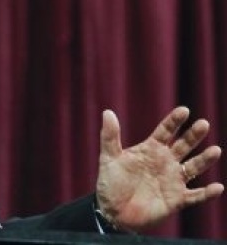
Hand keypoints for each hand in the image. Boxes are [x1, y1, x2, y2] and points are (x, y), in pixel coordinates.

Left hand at [95, 107, 222, 232]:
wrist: (113, 212)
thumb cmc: (111, 183)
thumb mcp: (109, 157)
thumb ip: (109, 136)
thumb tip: (107, 112)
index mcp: (151, 149)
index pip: (165, 131)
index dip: (174, 121)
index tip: (184, 110)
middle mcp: (165, 162)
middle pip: (183, 145)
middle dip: (193, 135)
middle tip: (203, 123)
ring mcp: (173, 180)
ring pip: (193, 167)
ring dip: (204, 160)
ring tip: (215, 150)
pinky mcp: (177, 199)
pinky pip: (195, 196)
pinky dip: (206, 193)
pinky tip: (218, 187)